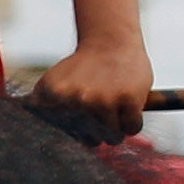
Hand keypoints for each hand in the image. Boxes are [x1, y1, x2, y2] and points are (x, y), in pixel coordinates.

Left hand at [35, 35, 152, 140]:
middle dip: (100, 131)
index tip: (80, 114)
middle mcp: (73, 99)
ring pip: (113, 136)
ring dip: (117, 129)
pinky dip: (133, 122)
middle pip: (91, 140)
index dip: (78, 130)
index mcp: (51, 95)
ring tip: (115, 109)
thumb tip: (66, 143)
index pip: (66, 134)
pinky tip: (129, 106)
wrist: (110, 40)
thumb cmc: (84, 68)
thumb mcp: (57, 85)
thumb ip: (52, 112)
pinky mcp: (128, 100)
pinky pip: (132, 128)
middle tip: (102, 112)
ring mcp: (101, 101)